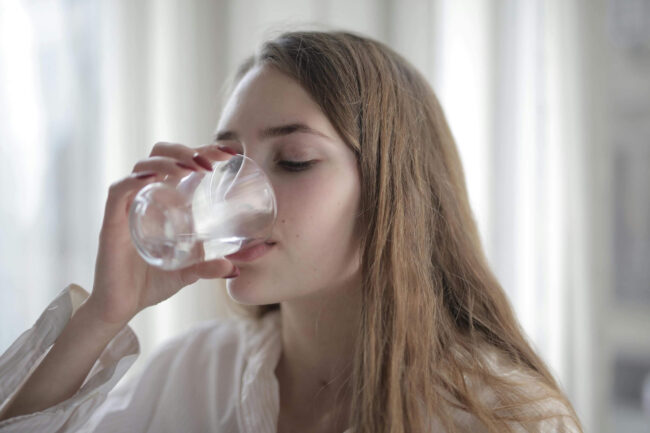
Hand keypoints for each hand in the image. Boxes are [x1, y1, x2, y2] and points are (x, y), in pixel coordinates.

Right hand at [86, 142, 236, 324]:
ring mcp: (127, 207)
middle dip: (185, 150)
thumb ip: (208, 267)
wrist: (120, 307)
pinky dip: (135, 180)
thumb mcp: (188, 273)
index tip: (229, 153)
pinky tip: (154, 178)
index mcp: (164, 201)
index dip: (203, 151)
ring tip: (190, 169)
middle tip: (210, 163)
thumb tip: (234, 268)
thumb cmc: (151, 283)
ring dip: (168, 161)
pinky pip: (119, 191)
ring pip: (142, 166)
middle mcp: (145, 197)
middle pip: (160, 154)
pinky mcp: (111, 222)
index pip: (182, 163)